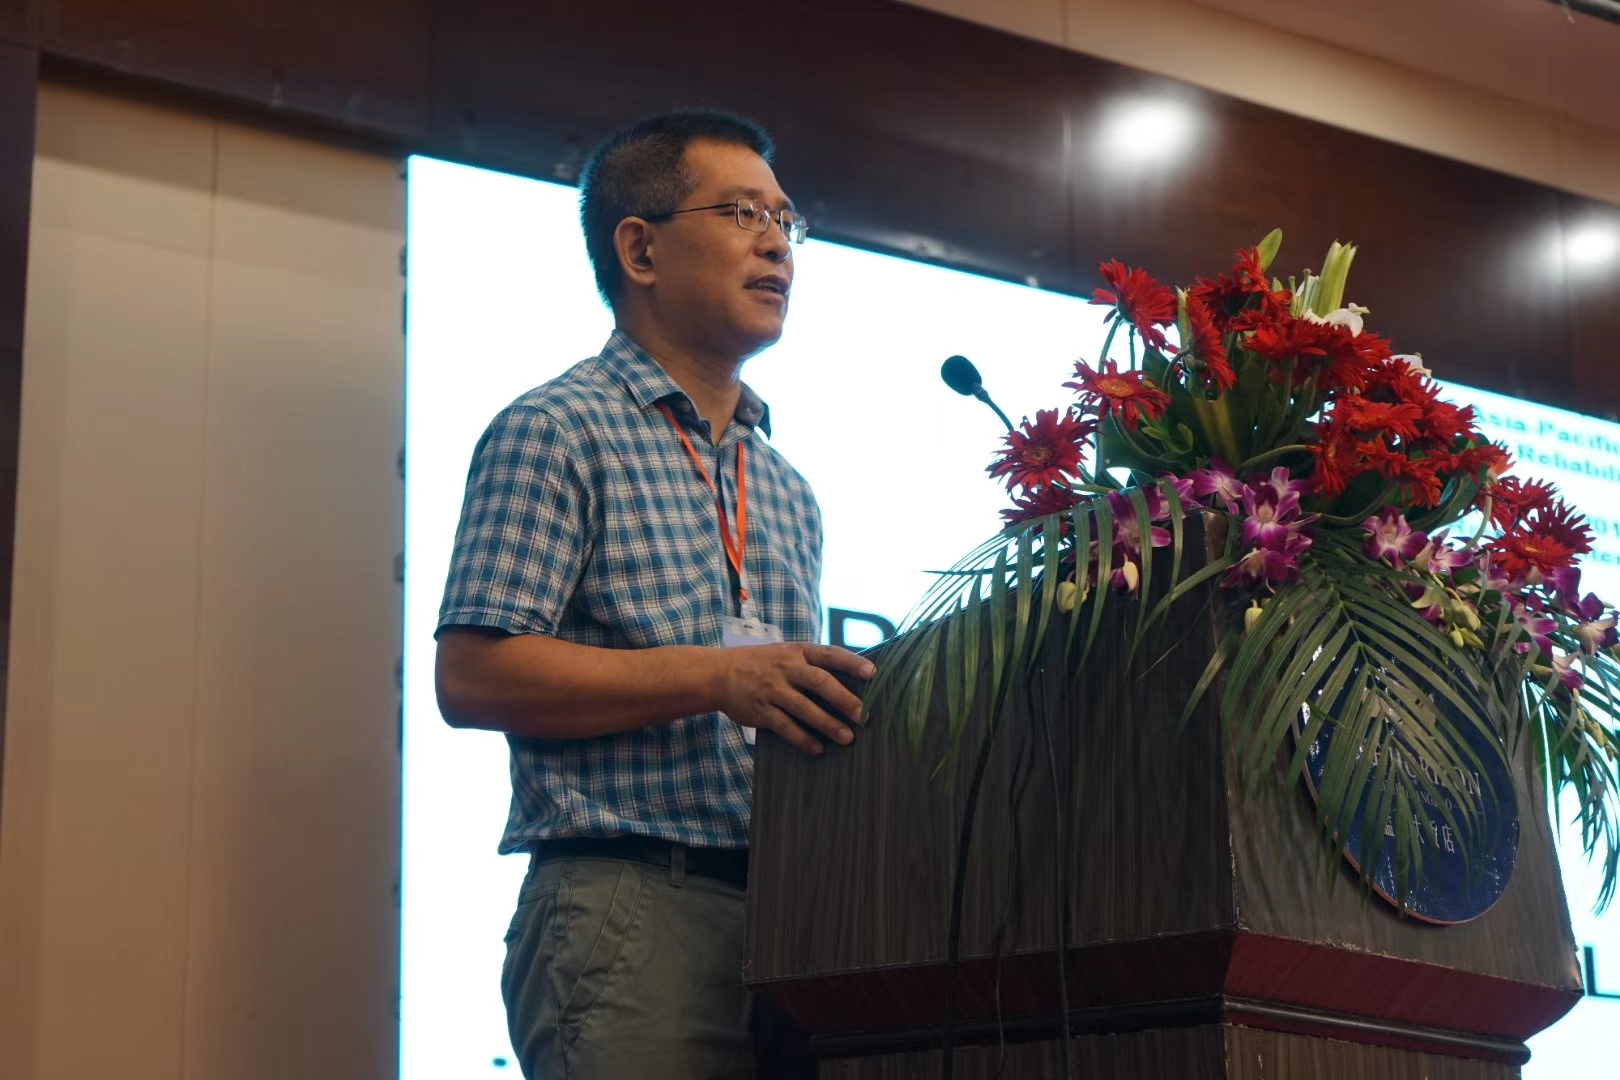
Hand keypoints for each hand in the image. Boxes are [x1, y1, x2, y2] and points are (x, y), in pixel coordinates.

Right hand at [711, 644, 875, 754]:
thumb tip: (853, 682)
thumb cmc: (763, 664)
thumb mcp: (786, 654)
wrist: (719, 674)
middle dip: (845, 700)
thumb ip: (813, 665)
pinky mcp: (761, 711)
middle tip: (865, 716)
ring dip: (828, 724)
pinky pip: (785, 727)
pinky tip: (818, 749)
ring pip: (804, 708)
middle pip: (820, 682)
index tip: (873, 673)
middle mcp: (786, 668)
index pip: (829, 654)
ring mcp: (772, 689)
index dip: (852, 662)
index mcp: (797, 651)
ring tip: (848, 738)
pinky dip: (803, 739)